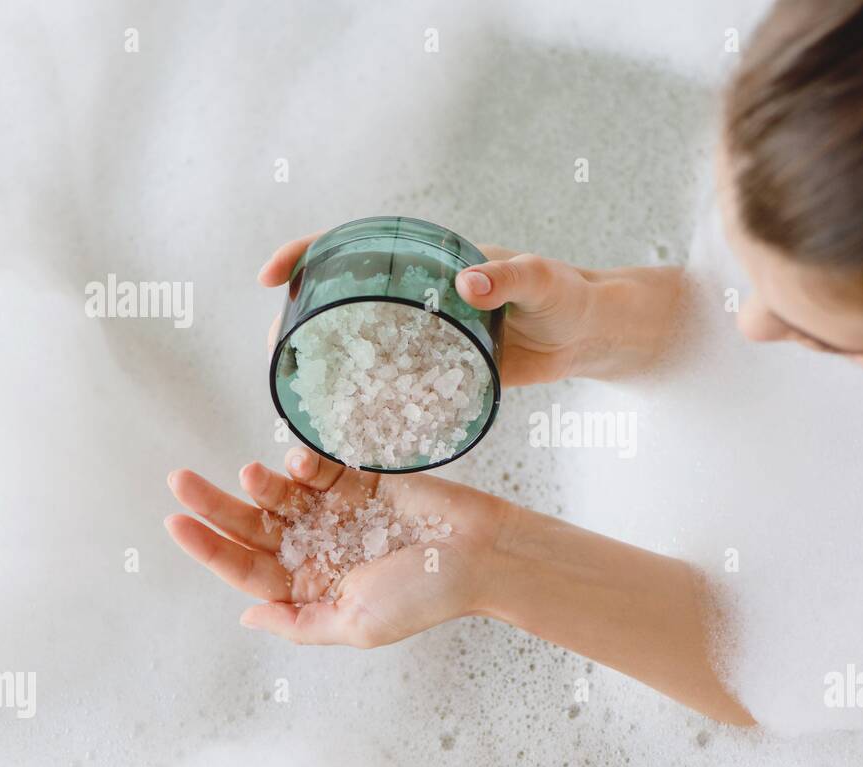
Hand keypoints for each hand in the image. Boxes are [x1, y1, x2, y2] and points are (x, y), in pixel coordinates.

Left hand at [164, 448, 514, 646]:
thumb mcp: (356, 626)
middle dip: (215, 506)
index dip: (209, 547)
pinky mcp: (363, 484)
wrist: (481, 554)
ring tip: (252, 475)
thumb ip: (299, 623)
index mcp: (313, 590)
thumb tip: (245, 618)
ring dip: (260, 485)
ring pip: (280, 497)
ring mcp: (340, 515)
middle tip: (180, 480)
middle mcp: (320, 551)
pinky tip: (296, 465)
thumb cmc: (425, 596)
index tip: (174, 523)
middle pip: (253, 528)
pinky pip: (320, 470)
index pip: (247, 569)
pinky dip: (302, 465)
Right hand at [258, 233, 602, 385]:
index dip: (305, 255)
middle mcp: (416, 293)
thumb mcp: (540, 280)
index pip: (351, 245)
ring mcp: (424, 333)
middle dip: (299, 321)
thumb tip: (467, 280)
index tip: (272, 276)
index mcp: (428, 257)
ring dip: (325, 367)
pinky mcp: (439, 369)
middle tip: (277, 353)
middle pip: (340, 300)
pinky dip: (368, 399)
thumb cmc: (567, 295)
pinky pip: (392, 382)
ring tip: (298, 395)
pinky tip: (348, 424)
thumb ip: (509, 278)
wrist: (591, 336)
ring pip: (359, 345)